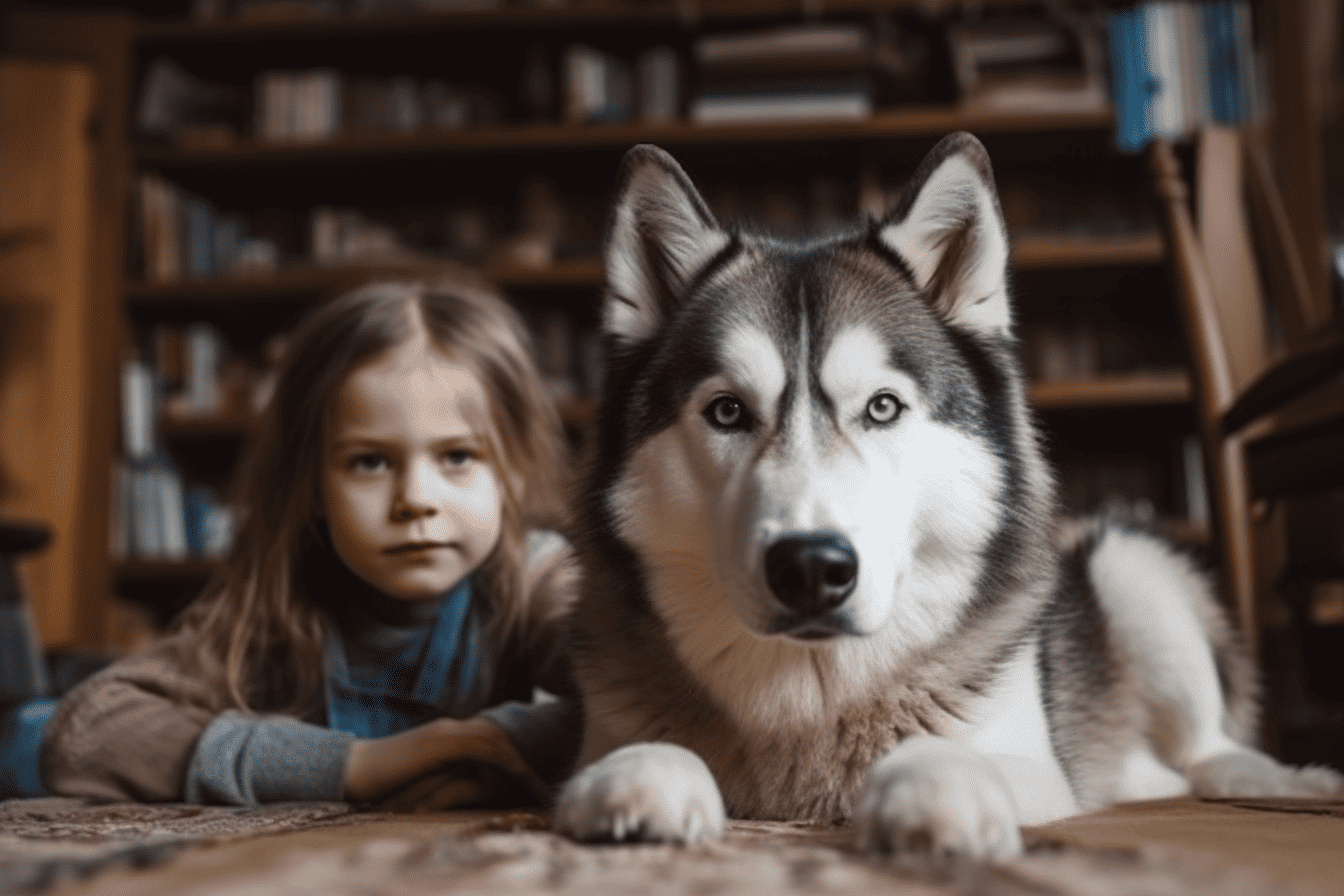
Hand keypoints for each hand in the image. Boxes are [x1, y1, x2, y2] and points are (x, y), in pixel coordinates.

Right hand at [343, 715, 547, 805]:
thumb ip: (448, 778)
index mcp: (448, 736)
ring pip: (495, 739)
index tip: (533, 783)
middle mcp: (450, 728)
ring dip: (520, 762)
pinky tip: (517, 776)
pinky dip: (501, 760)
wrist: (351, 771)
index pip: (491, 740)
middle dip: (525, 759)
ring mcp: (444, 732)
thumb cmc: (384, 781)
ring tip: (537, 786)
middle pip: (500, 736)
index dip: (514, 760)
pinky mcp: (438, 742)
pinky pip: (480, 747)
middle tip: (544, 786)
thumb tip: (471, 794)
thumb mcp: (425, 779)